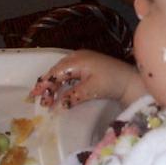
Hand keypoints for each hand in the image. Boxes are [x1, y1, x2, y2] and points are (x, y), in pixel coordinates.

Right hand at [29, 50, 145, 108]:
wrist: (130, 80)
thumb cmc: (112, 82)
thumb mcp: (91, 90)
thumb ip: (72, 97)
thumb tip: (56, 107)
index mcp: (77, 60)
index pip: (55, 72)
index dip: (44, 85)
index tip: (35, 96)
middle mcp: (77, 56)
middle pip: (56, 71)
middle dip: (47, 85)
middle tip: (41, 101)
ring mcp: (82, 59)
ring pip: (61, 71)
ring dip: (54, 84)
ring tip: (47, 98)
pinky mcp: (87, 65)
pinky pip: (69, 72)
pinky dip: (62, 82)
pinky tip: (58, 91)